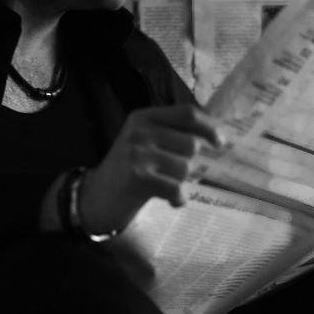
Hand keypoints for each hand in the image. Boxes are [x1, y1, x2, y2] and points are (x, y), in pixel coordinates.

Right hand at [78, 104, 222, 234]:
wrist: (95, 197)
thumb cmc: (126, 170)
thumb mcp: (143, 141)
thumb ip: (170, 133)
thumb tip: (214, 136)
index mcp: (143, 116)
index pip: (187, 113)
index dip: (208, 127)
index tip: (219, 142)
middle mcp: (140, 130)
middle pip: (190, 144)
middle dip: (188, 163)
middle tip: (172, 173)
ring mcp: (138, 152)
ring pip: (185, 167)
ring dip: (180, 181)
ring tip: (164, 185)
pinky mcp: (138, 176)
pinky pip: (175, 186)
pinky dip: (178, 197)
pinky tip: (172, 200)